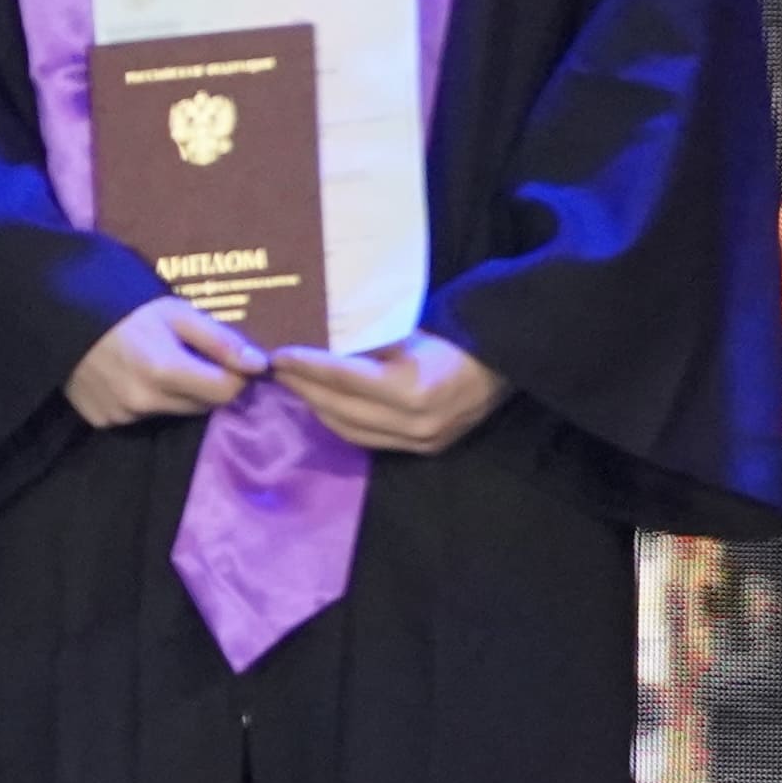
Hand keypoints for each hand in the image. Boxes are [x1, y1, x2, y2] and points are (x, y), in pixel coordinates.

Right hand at [63, 294, 267, 427]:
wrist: (58, 315)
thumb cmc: (124, 309)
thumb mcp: (177, 313)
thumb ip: (220, 340)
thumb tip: (260, 365)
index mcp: (167, 371)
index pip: (227, 391)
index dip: (234, 374)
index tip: (223, 358)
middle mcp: (145, 401)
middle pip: (201, 405)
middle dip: (203, 384)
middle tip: (185, 357)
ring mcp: (121, 414)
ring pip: (171, 412)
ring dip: (172, 394)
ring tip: (151, 364)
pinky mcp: (103, 420)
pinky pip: (139, 416)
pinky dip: (141, 400)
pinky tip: (125, 377)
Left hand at [274, 332, 506, 456]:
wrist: (503, 365)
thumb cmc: (451, 339)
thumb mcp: (407, 334)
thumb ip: (365, 344)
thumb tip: (315, 341)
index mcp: (412, 389)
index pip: (344, 378)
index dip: (308, 366)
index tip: (279, 354)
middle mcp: (414, 422)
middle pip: (341, 408)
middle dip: (305, 388)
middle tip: (279, 369)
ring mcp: (420, 440)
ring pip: (350, 430)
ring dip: (317, 407)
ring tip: (296, 385)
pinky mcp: (423, 449)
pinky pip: (368, 439)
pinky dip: (341, 421)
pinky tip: (324, 404)